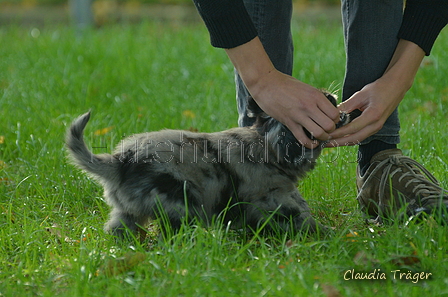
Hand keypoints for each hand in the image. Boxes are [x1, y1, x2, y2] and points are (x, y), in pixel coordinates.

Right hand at [225, 37, 339, 148]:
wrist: (265, 83)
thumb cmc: (285, 84)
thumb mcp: (306, 87)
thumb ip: (316, 98)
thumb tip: (326, 110)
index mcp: (316, 96)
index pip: (335, 114)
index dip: (336, 120)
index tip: (331, 121)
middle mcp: (309, 106)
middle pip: (330, 126)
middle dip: (330, 131)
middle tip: (327, 130)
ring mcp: (299, 115)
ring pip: (319, 133)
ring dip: (322, 138)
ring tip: (320, 137)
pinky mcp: (289, 122)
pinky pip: (303, 139)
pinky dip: (310, 144)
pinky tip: (311, 142)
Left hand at [326, 79, 402, 146]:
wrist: (396, 87)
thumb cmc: (379, 88)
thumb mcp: (361, 94)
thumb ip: (347, 105)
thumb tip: (333, 114)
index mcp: (373, 115)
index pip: (352, 128)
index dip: (338, 133)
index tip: (326, 134)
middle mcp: (376, 124)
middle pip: (355, 139)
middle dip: (339, 142)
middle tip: (325, 143)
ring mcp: (377, 128)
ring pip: (357, 139)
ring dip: (343, 142)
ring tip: (330, 143)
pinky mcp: (375, 128)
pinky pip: (361, 136)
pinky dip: (349, 139)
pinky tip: (340, 138)